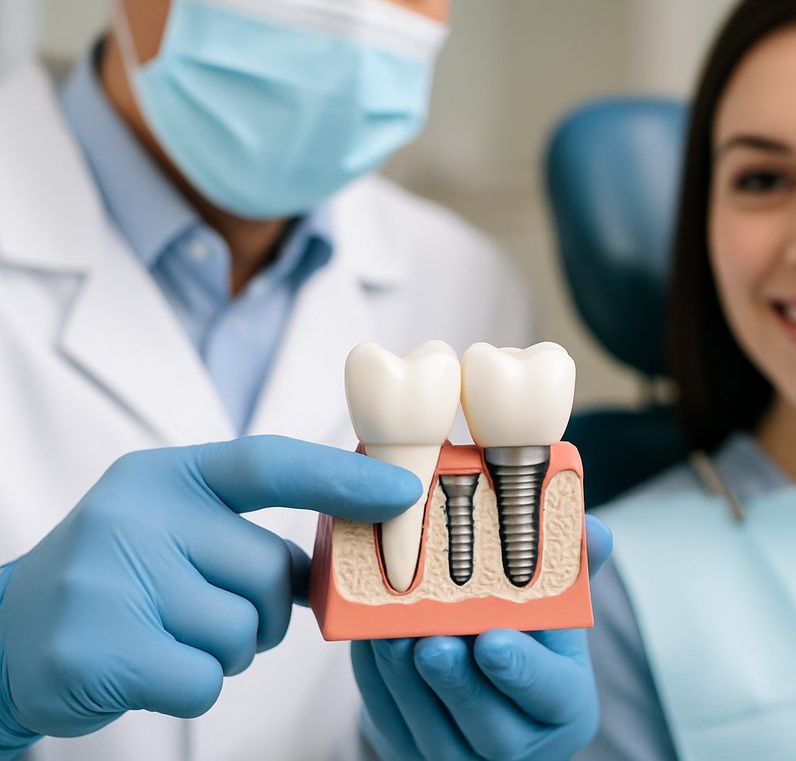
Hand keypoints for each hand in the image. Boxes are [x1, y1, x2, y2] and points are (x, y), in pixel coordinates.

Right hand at [0, 436, 420, 755]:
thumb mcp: (174, 531)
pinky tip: (147, 668)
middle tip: (209, 612)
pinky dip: (191, 685)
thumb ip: (247, 533)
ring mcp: (113, 580)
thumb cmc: (120, 582)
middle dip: (263, 610)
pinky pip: (205, 679)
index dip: (344, 478)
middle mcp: (137, 515)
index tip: (405, 491)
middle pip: (269, 574)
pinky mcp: (101, 649)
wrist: (8, 639)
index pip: (270, 462)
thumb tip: (350, 549)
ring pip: (243, 634)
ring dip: (225, 651)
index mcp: (165, 477)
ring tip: (168, 636)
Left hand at [353, 514, 613, 760]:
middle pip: (488, 724)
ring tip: (387, 633)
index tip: (492, 640)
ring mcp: (463, 759)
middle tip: (431, 639)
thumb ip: (568, 571)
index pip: (551, 694)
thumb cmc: (525, 636)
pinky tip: (367, 642)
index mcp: (566, 706)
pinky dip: (378, 684)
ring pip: (431, 729)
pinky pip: (391, 724)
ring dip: (406, 680)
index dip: (521, 670)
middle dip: (455, 680)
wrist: (482, 679)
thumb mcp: (553, 607)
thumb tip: (597, 531)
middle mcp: (520, 745)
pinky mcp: (413, 755)